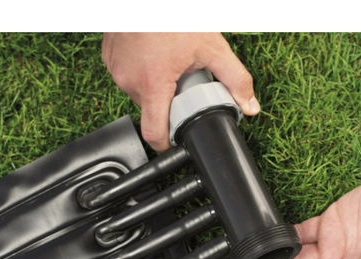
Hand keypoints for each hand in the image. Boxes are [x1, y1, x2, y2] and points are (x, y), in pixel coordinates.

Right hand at [102, 32, 259, 151]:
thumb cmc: (172, 12)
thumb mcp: (211, 47)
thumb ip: (235, 79)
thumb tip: (250, 106)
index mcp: (153, 84)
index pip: (154, 134)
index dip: (167, 145)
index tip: (177, 143)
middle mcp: (130, 81)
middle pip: (152, 112)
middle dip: (170, 104)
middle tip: (182, 84)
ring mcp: (117, 70)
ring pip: (141, 95)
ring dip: (157, 88)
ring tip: (168, 65)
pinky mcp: (110, 60)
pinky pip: (129, 77)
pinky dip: (143, 73)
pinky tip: (155, 57)